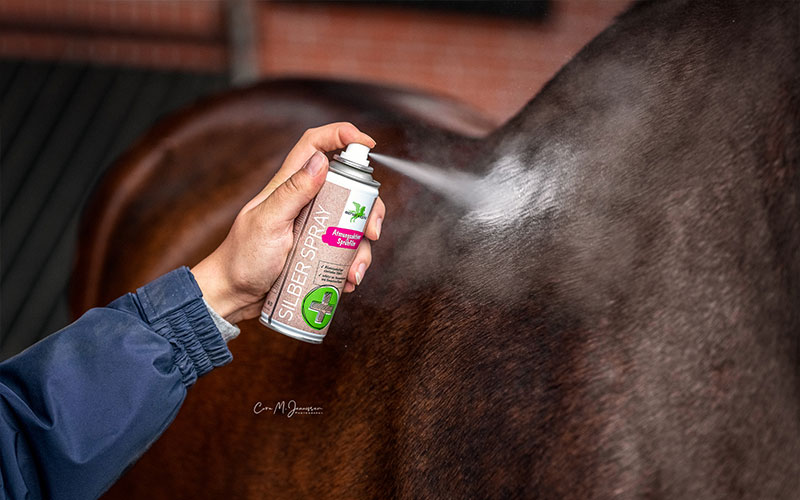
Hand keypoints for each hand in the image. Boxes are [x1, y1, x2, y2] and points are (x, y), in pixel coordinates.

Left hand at [191, 122, 384, 323]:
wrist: (234, 295)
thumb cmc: (242, 257)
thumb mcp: (268, 222)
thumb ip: (293, 191)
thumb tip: (321, 160)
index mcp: (290, 185)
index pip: (316, 145)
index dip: (342, 135)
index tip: (369, 144)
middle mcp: (307, 202)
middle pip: (350, 189)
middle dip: (369, 208)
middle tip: (372, 231)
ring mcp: (315, 228)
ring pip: (354, 226)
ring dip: (362, 249)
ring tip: (353, 272)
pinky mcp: (318, 252)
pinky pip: (346, 253)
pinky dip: (352, 267)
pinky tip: (347, 281)